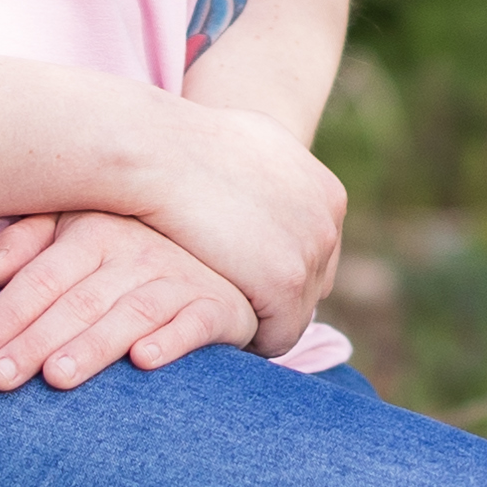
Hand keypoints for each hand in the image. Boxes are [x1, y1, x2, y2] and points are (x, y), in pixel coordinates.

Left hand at [0, 210, 264, 391]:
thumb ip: (28, 243)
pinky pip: (196, 324)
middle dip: (37, 340)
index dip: (9, 311)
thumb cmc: (124, 257)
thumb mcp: (74, 233)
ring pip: (131, 313)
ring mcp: (180, 279)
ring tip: (57, 377)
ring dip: (93, 346)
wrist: (219, 265)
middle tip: (1, 378)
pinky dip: (172, 341)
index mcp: (96, 230)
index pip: (44, 275)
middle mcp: (138, 250)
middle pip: (80, 300)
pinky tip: (144, 361)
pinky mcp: (218, 308)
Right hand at [118, 102, 346, 351]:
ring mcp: (312, 249)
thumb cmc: (184, 143)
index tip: (241, 281)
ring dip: (262, 320)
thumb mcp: (249, 144)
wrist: (158, 149)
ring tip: (221, 322)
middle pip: (313, 283)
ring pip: (297, 312)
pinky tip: (219, 337)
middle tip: (232, 304)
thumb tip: (263, 188)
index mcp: (325, 191)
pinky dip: (252, 342)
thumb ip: (270, 174)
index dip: (275, 269)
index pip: (315, 251)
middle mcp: (328, 218)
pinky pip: (279, 336)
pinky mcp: (286, 280)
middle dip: (274, 296)